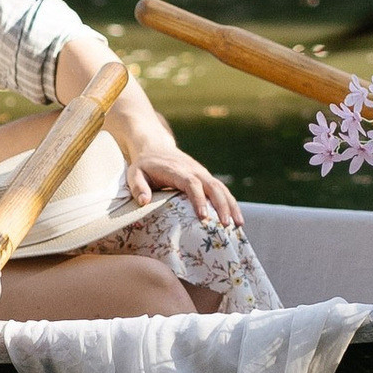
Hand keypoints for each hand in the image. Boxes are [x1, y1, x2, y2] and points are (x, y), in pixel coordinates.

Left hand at [105, 72, 236, 219]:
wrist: (155, 147)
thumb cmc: (143, 165)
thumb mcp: (134, 174)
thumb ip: (138, 187)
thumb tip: (143, 202)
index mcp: (176, 170)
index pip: (191, 184)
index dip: (199, 199)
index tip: (204, 217)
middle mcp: (193, 170)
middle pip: (212, 186)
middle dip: (221, 205)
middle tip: (226, 225)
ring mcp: (202, 173)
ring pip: (221, 188)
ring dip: (231, 206)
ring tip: (238, 225)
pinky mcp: (206, 178)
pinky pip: (221, 190)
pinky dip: (230, 203)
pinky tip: (236, 219)